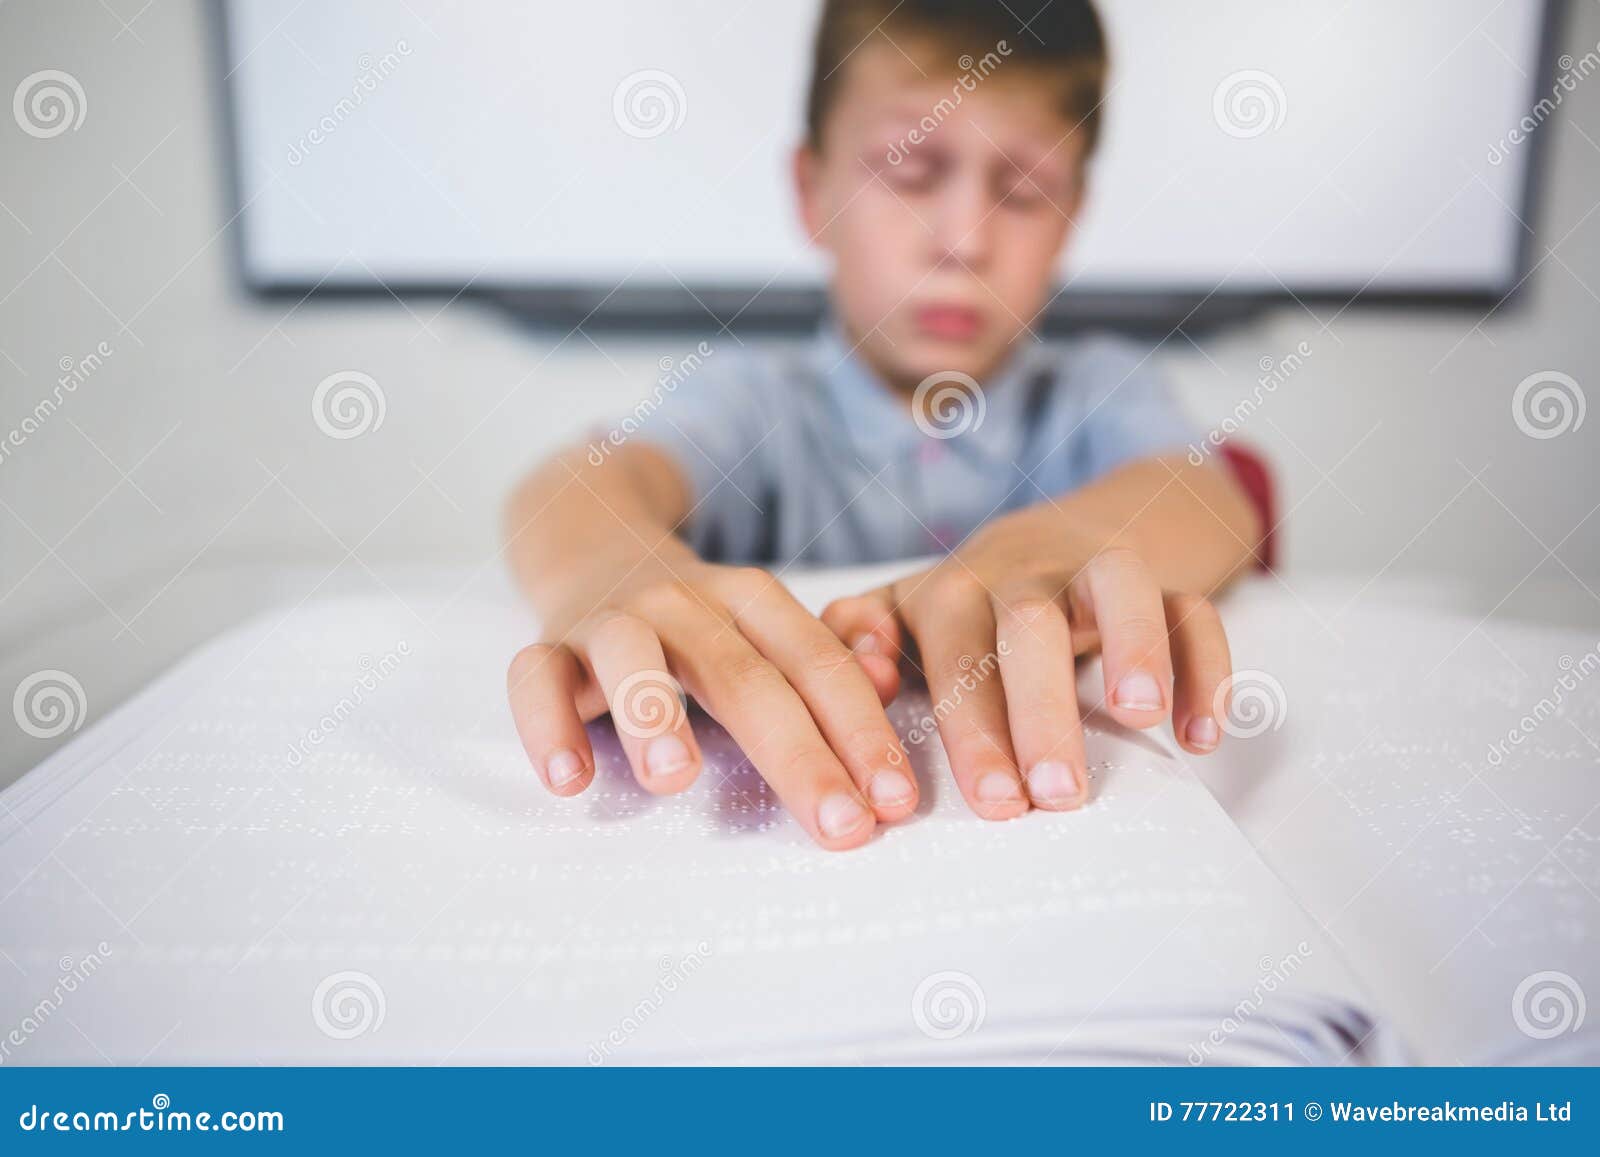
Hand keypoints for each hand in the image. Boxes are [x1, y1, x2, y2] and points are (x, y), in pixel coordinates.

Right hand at [506, 548, 917, 849]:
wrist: (594, 546)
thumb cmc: (699, 624)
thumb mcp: (764, 629)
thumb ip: (823, 661)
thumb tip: (887, 682)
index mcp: (751, 600)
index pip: (816, 665)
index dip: (861, 730)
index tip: (896, 800)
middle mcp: (683, 602)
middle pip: (743, 675)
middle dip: (797, 754)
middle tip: (840, 823)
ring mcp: (611, 621)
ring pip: (630, 656)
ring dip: (654, 714)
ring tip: (677, 779)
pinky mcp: (548, 645)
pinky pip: (534, 678)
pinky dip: (546, 724)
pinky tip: (568, 781)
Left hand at [820, 510, 1231, 818]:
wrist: (1055, 537)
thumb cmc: (967, 607)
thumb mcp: (904, 619)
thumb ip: (862, 638)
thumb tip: (852, 670)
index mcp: (952, 593)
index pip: (954, 655)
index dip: (970, 728)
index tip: (994, 803)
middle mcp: (1022, 574)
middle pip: (1028, 623)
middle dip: (1040, 709)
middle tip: (1055, 793)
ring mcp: (1094, 570)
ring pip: (1117, 584)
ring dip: (1131, 646)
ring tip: (1138, 719)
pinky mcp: (1162, 581)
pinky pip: (1192, 607)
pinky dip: (1205, 664)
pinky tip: (1203, 734)